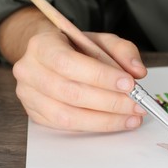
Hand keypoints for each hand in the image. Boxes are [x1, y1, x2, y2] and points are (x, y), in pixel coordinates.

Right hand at [12, 30, 147, 131]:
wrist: (53, 56)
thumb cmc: (77, 48)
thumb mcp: (102, 41)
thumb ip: (123, 51)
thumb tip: (137, 71)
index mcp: (42, 45)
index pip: (68, 63)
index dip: (100, 76)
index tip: (129, 83)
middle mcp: (30, 71)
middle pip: (70, 92)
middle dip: (110, 101)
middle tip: (137, 104)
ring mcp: (30, 95)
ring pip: (68, 115)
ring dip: (106, 119)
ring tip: (132, 117)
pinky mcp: (37, 114)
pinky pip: (67, 126)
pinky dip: (96, 126)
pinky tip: (117, 122)